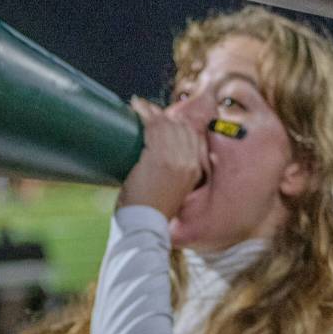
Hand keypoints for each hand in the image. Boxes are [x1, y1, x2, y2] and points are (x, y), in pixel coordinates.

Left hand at [118, 96, 207, 217]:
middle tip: (149, 111)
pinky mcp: (158, 157)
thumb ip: (172, 177)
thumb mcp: (172, 192)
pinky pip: (153, 126)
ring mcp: (175, 158)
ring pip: (167, 125)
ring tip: (140, 106)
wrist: (144, 227)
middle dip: (166, 116)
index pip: (193, 137)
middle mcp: (189, 162)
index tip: (166, 119)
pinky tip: (137, 106)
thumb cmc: (152, 212)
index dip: (180, 125)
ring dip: (152, 112)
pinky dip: (144, 113)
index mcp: (195, 170)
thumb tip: (155, 168)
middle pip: (182, 128)